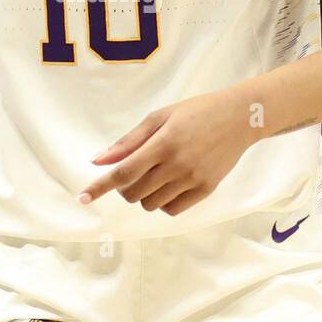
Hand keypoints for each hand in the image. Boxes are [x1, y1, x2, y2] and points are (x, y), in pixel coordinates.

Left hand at [77, 86, 257, 215]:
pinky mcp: (206, 190)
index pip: (123, 172)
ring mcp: (194, 180)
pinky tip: (167, 185)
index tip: (82, 197)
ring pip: (151, 204)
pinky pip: (172, 210)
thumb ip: (128, 141)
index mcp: (163, 143)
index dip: (100, 186)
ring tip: (153, 175)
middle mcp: (178, 165)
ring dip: (143, 195)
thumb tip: (98, 161)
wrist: (239, 118)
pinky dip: (162, 202)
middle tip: (132, 172)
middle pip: (134, 192)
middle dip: (124, 187)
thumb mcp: (159, 117)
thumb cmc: (196, 112)